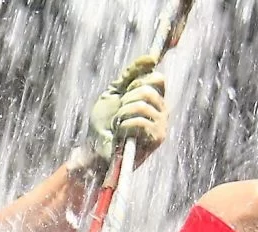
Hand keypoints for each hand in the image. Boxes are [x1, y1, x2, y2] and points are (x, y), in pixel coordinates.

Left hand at [72, 54, 168, 174]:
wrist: (95, 148)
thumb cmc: (104, 122)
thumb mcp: (114, 92)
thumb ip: (130, 74)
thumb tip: (151, 57)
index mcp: (154, 99)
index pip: (158, 78)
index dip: (139, 81)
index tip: (125, 91)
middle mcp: (162, 111)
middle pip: (148, 89)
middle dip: (126, 99)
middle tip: (119, 113)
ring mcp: (161, 125)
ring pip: (142, 105)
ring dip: (122, 114)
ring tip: (118, 124)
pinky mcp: (157, 139)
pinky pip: (140, 121)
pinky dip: (124, 125)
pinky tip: (120, 134)